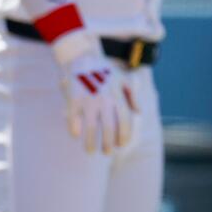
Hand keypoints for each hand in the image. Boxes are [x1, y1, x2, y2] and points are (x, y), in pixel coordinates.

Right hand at [54, 33, 134, 154]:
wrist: (82, 58)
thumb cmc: (105, 72)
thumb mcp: (124, 80)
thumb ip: (133, 96)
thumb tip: (139, 113)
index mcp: (119, 97)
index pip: (125, 122)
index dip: (125, 136)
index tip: (122, 146)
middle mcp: (105, 100)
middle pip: (110, 129)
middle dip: (109, 144)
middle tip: (108, 152)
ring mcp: (89, 100)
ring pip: (92, 128)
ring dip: (91, 143)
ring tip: (91, 152)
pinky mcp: (73, 100)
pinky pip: (74, 120)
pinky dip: (74, 130)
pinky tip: (76, 135)